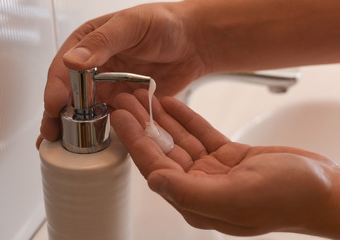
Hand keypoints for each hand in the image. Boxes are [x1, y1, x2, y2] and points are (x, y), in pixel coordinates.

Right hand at [37, 1, 207, 146]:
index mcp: (89, 44)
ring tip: (69, 146)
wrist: (192, 43)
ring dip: (79, 127)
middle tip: (52, 135)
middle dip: (60, 115)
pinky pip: (114, 118)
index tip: (53, 107)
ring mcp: (111, 87)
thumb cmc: (164, 25)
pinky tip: (96, 143)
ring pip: (89, 110)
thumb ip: (103, 42)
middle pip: (71, 94)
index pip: (64, 69)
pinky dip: (106, 129)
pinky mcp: (128, 102)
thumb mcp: (131, 25)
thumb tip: (73, 60)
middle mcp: (96, 68)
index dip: (56, 89)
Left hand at [111, 89, 339, 237]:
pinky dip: (186, 118)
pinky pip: (199, 133)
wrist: (322, 188)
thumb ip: (192, 193)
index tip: (121, 117)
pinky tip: (171, 103)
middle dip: (144, 124)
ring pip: (179, 140)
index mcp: (197, 202)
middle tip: (127, 100)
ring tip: (144, 96)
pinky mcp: (227, 156)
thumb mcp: (238, 197)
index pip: (156, 166)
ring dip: (161, 118)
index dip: (135, 141)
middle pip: (163, 151)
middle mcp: (200, 186)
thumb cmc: (289, 198)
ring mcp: (213, 170)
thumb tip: (154, 181)